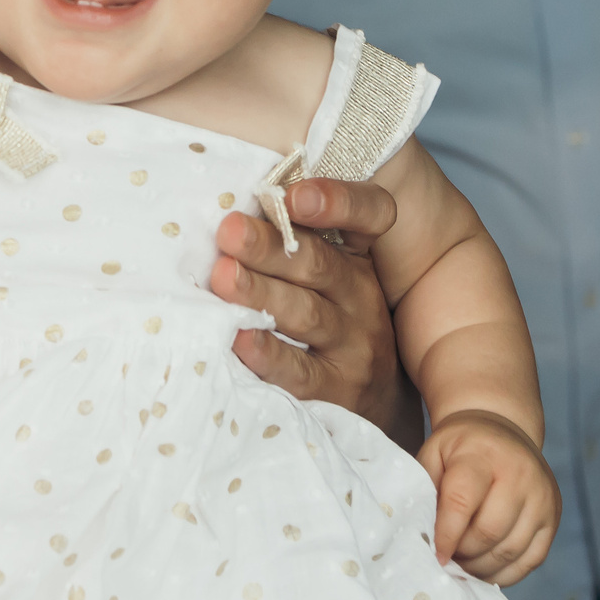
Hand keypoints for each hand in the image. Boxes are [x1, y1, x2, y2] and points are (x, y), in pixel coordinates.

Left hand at [213, 178, 424, 448]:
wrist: (375, 403)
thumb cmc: (333, 322)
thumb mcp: (331, 276)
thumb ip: (296, 238)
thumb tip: (231, 204)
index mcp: (357, 256)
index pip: (371, 215)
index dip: (338, 201)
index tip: (294, 195)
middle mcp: (361, 296)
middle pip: (319, 264)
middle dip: (270, 246)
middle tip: (229, 230)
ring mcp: (354, 346)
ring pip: (307, 314)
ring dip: (262, 293)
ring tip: (224, 276)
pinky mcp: (337, 392)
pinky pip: (300, 371)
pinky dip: (269, 355)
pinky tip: (239, 339)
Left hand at [417, 409, 559, 583]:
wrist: (502, 433)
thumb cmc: (461, 449)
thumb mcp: (434, 454)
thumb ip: (425, 490)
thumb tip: (423, 535)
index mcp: (483, 455)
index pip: (462, 502)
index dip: (446, 535)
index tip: (435, 554)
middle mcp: (520, 474)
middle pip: (489, 532)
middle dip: (463, 552)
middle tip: (448, 556)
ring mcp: (542, 497)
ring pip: (510, 550)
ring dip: (481, 566)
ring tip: (463, 561)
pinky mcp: (553, 518)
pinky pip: (531, 560)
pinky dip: (505, 572)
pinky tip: (484, 566)